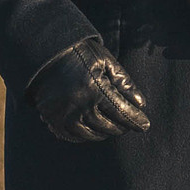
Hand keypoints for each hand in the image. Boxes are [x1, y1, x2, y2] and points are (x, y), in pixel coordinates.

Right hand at [27, 38, 150, 142]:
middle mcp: (78, 104)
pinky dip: (84, 136)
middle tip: (128, 125)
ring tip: (112, 127)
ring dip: (105, 133)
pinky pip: (71, 136)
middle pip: (108, 126)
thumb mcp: (106, 62)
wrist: (45, 52)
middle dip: (122, 127)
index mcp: (94, 88)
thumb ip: (124, 83)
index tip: (145, 125)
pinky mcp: (51, 118)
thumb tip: (140, 105)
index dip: (135, 120)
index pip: (121, 112)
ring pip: (91, 134)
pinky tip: (92, 130)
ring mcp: (63, 114)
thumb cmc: (80, 53)